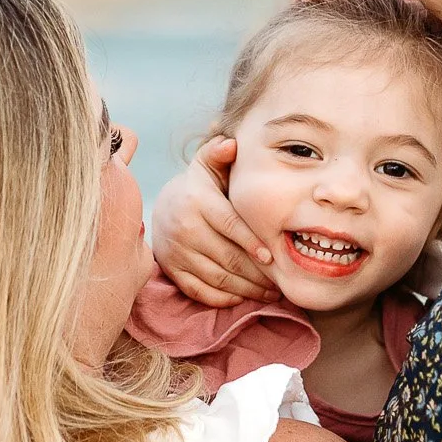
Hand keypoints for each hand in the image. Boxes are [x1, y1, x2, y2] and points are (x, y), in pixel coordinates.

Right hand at [148, 137, 277, 306]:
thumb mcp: (206, 166)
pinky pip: (200, 291)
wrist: (162, 209)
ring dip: (246, 289)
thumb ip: (219, 153)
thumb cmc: (197, 188)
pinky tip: (243, 297)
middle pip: (226, 256)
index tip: (272, 257)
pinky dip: (223, 298)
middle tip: (280, 281)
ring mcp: (176, 253)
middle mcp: (184, 229)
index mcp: (197, 202)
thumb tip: (232, 143)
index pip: (228, 225)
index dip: (251, 242)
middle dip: (256, 273)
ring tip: (269, 292)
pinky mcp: (173, 271)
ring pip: (217, 277)